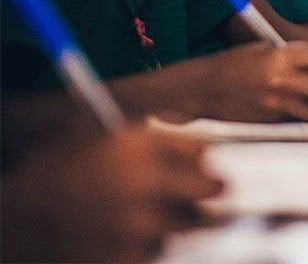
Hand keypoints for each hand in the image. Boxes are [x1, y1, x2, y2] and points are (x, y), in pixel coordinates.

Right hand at [1, 126, 221, 262]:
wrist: (11, 230)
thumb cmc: (47, 178)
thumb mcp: (89, 136)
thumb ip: (139, 132)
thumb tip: (184, 133)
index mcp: (135, 148)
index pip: (200, 148)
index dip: (198, 156)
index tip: (198, 163)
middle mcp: (145, 185)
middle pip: (211, 187)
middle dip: (206, 188)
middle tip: (203, 190)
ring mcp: (140, 226)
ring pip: (186, 223)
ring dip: (174, 220)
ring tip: (140, 215)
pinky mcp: (132, 259)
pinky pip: (159, 251)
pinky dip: (148, 246)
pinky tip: (120, 236)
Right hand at [193, 41, 307, 121]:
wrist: (203, 90)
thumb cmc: (233, 65)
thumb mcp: (262, 49)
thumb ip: (290, 54)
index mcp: (282, 57)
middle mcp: (283, 80)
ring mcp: (277, 104)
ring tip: (305, 100)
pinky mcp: (271, 122)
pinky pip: (296, 122)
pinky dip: (298, 117)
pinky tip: (288, 109)